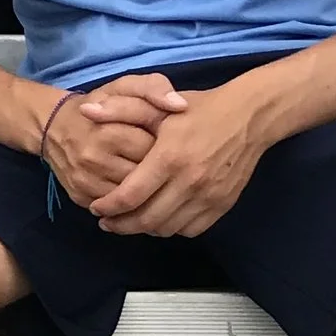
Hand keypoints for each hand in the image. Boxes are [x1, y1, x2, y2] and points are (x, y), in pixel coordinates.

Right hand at [39, 90, 164, 208]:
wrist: (54, 126)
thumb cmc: (98, 104)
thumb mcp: (125, 86)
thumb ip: (154, 88)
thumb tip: (180, 105)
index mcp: (109, 132)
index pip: (153, 150)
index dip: (167, 147)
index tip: (168, 142)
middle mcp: (94, 159)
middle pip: (144, 177)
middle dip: (159, 170)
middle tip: (164, 161)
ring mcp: (85, 181)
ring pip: (132, 198)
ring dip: (147, 190)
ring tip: (154, 177)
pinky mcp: (81, 197)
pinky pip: (116, 209)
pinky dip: (129, 202)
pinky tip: (136, 191)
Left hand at [87, 78, 269, 235]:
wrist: (249, 116)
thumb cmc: (199, 109)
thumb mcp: (158, 105)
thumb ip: (120, 109)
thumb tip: (85, 110)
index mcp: (169, 157)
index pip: (129, 196)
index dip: (108, 207)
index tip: (96, 208)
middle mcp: (189, 181)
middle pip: (146, 219)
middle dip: (121, 225)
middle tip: (107, 221)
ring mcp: (209, 195)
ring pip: (167, 228)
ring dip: (145, 229)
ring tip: (131, 220)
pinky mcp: (223, 203)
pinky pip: (191, 229)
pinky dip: (172, 228)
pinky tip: (161, 217)